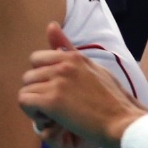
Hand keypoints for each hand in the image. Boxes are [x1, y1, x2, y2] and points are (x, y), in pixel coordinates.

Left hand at [19, 24, 143, 147]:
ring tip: (55, 114)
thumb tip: (50, 24)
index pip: (38, 59)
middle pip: (29, 75)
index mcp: (74, 57)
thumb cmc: (114, 102)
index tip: (58, 91)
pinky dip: (33, 112)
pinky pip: (24, 101)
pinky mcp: (52, 100)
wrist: (123, 122)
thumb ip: (68, 49)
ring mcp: (57, 81)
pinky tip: (51, 119)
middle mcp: (63, 65)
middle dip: (38, 91)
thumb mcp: (93, 68)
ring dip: (36, 104)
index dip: (43, 78)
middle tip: (56, 106)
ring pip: (26, 89)